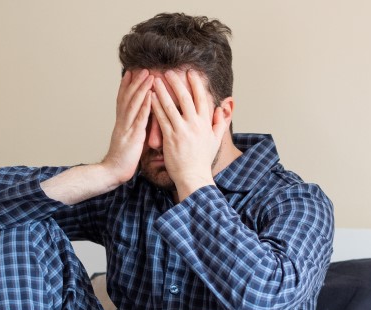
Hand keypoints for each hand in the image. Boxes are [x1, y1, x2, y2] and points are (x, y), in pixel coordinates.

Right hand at [102, 69, 153, 183]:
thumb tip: (143, 125)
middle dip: (135, 82)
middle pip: (127, 97)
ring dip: (141, 88)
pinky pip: (140, 119)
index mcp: (121, 123)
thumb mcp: (129, 141)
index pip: (122, 100)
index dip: (126, 85)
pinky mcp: (133, 136)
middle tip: (142, 68)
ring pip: (133, 104)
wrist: (111, 172)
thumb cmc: (122, 160)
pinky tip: (150, 96)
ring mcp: (127, 128)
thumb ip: (134, 130)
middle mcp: (122, 122)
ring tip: (149, 75)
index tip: (131, 72)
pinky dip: (145, 106)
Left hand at [150, 69, 229, 197]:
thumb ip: (219, 124)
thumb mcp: (215, 141)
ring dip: (162, 91)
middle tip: (169, 71)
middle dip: (177, 82)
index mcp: (206, 123)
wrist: (193, 177)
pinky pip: (161, 118)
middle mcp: (195, 125)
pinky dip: (155, 106)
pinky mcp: (170, 138)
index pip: (202, 98)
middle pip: (186, 98)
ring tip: (155, 80)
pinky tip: (149, 97)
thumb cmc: (202, 160)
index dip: (196, 84)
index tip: (190, 73)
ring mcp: (182, 131)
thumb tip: (221, 109)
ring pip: (171, 106)